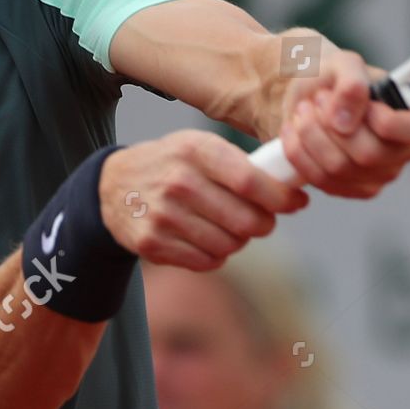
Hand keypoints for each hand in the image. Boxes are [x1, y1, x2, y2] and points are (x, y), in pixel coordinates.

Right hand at [99, 130, 308, 270]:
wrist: (114, 185)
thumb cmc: (172, 164)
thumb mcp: (200, 146)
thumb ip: (241, 164)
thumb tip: (291, 188)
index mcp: (196, 150)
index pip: (251, 181)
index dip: (281, 198)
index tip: (296, 203)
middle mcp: (178, 181)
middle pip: (246, 220)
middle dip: (264, 224)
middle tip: (262, 220)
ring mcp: (163, 214)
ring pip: (229, 245)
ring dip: (238, 241)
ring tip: (229, 227)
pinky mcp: (152, 243)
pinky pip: (207, 262)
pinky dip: (215, 256)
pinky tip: (205, 238)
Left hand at [275, 40, 409, 197]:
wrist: (308, 98)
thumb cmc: (335, 78)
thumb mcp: (342, 63)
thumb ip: (351, 81)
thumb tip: (345, 120)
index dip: (390, 123)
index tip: (366, 106)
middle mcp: (405, 150)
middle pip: (370, 154)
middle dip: (333, 123)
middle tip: (319, 98)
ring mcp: (380, 174)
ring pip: (339, 168)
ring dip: (311, 134)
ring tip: (304, 110)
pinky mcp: (353, 189)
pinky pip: (322, 180)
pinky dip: (300, 152)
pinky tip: (295, 131)